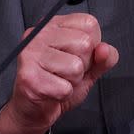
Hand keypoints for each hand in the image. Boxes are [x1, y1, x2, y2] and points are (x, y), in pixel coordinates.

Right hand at [0, 13, 118, 133]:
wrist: (35, 109)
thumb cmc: (59, 82)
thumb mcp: (90, 66)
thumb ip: (105, 57)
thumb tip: (104, 49)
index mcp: (55, 24)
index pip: (89, 24)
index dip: (92, 46)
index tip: (76, 55)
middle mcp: (40, 33)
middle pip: (84, 44)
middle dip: (82, 64)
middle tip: (65, 70)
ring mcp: (32, 53)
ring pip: (75, 67)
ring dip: (72, 81)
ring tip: (58, 79)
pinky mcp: (28, 76)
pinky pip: (64, 88)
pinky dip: (63, 94)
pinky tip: (51, 90)